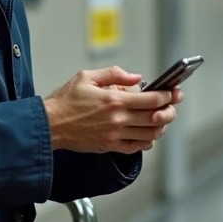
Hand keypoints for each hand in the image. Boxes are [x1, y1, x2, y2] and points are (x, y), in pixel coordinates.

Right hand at [43, 66, 183, 154]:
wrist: (49, 125)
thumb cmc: (65, 101)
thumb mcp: (87, 76)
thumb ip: (114, 74)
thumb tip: (135, 77)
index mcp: (114, 100)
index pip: (152, 99)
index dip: (167, 96)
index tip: (173, 92)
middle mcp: (118, 119)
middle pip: (156, 118)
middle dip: (169, 110)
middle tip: (172, 105)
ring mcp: (115, 135)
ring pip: (150, 134)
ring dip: (160, 127)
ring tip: (161, 119)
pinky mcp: (110, 147)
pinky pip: (136, 147)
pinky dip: (147, 141)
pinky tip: (147, 134)